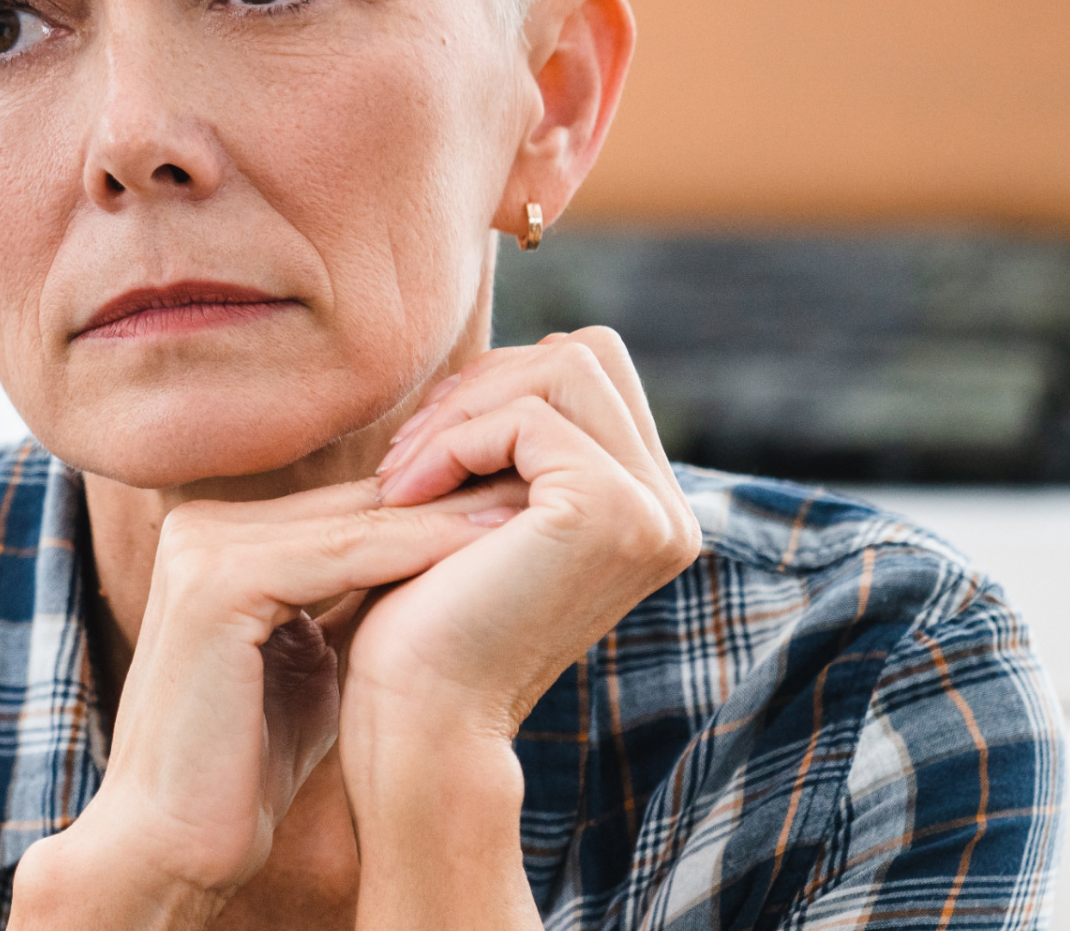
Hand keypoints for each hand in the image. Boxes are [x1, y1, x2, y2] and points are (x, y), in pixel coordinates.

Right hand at [10, 475, 526, 929]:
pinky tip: (483, 549)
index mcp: (215, 539)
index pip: (344, 509)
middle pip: (350, 503)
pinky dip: (415, 553)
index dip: (435, 509)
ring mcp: (202, 549)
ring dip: (447, 516)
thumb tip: (432, 572)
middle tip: (544, 486)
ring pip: (353, 521)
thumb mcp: (308, 665)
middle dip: (449, 498)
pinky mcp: (218, 585)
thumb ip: (347, 608)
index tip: (520, 505)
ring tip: (532, 508)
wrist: (171, 842)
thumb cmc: (244, 769)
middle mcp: (200, 527)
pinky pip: (340, 557)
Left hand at [346, 326, 701, 747]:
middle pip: (589, 353)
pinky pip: (527, 416)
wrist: (417, 720)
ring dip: (463, 409)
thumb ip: (515, 442)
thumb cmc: (426, 621)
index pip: (591, 374)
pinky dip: (453, 442)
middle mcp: (668, 511)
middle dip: (484, 384)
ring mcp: (651, 512)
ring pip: (565, 365)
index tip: (421, 451)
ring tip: (401, 476)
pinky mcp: (610, 511)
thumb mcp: (480, 510)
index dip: (498, 387)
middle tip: (407, 457)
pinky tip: (405, 498)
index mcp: (646, 508)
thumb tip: (514, 350)